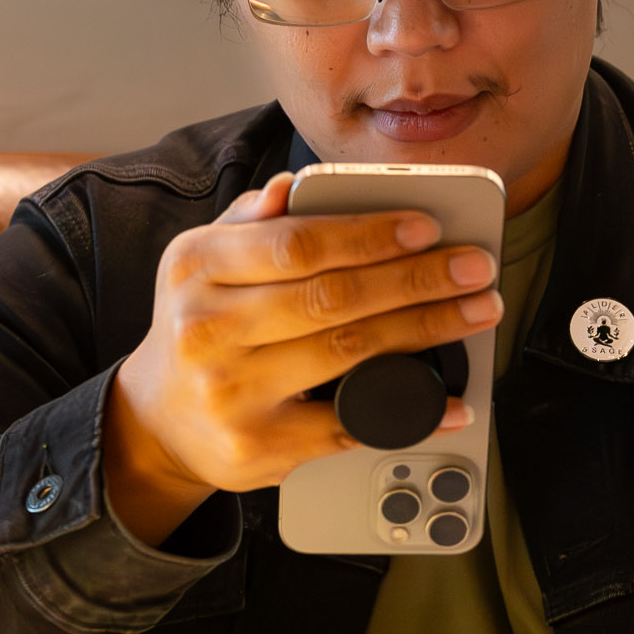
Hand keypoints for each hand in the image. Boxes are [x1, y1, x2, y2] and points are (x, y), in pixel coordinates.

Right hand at [102, 172, 502, 544]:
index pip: (298, 244)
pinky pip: (349, 425)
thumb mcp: (205, 261)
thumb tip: (294, 186)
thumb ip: (251, 222)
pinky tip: (449, 401)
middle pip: (332, 298)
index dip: (369, 235)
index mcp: (198, 266)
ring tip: (474, 313)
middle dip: (417, 280)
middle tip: (474, 269)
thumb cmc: (202, 326)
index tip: (427, 228)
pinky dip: (409, 413)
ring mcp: (233, 393)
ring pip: (348, 353)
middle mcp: (209, 329)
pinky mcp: (259, 446)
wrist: (158, 420)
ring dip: (425, 332)